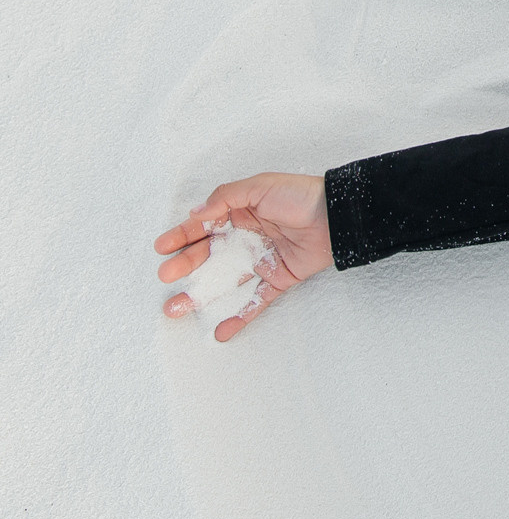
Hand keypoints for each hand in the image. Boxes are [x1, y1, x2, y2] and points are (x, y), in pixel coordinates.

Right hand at [155, 172, 333, 341]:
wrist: (338, 216)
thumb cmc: (301, 196)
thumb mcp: (260, 187)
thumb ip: (226, 198)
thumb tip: (195, 214)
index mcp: (241, 214)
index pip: (204, 227)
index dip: (182, 236)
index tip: (161, 247)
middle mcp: (248, 238)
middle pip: (209, 256)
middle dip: (185, 266)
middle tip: (165, 276)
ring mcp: (262, 261)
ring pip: (225, 282)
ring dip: (201, 296)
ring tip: (176, 309)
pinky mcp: (278, 279)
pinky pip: (255, 302)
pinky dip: (239, 317)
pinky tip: (219, 331)